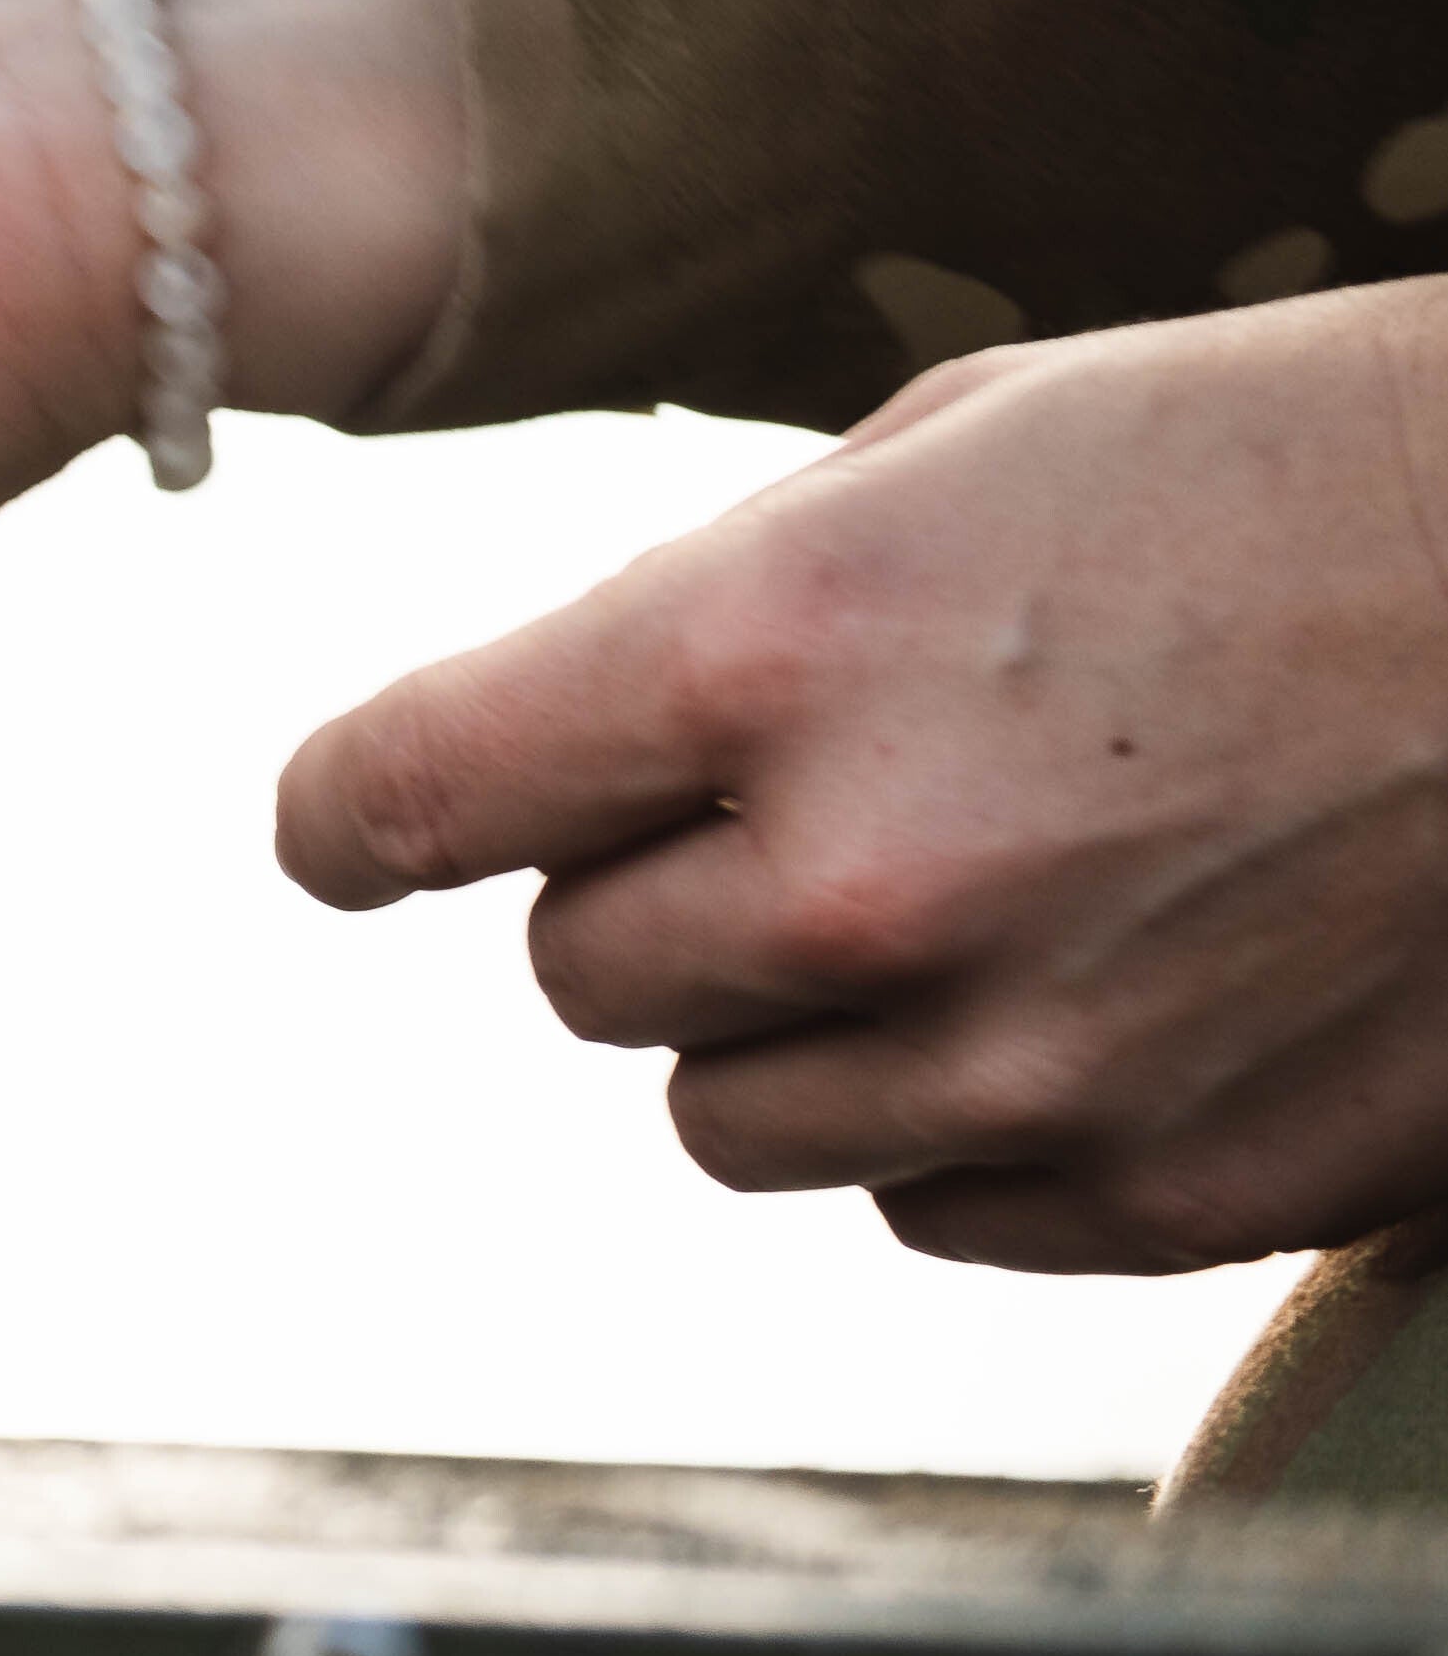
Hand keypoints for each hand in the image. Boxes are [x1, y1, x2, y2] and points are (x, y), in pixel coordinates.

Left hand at [281, 286, 1447, 1268]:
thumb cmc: (1305, 472)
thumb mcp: (972, 452)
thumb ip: (726, 612)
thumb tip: (554, 749)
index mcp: (772, 649)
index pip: (406, 800)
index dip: (353, 821)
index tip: (350, 835)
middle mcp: (866, 881)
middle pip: (581, 973)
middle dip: (658, 887)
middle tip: (820, 795)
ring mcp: (1025, 1060)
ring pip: (731, 1118)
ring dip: (799, 1022)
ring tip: (985, 882)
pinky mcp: (1173, 1190)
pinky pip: (929, 1203)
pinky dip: (968, 1116)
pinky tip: (1111, 979)